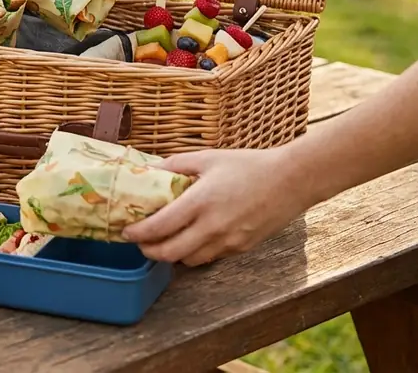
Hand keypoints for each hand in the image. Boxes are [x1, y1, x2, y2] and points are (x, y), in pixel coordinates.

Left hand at [122, 149, 314, 266]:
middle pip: (169, 252)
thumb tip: (150, 169)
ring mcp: (228, 241)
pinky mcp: (241, 248)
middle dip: (149, 250)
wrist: (292, 180)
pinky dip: (193, 254)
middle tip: (139, 242)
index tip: (125, 230)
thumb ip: (176, 164)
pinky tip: (189, 240)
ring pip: (188, 260)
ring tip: (162, 241)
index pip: (159, 227)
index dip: (137, 233)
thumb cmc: (249, 165)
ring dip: (171, 255)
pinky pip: (209, 258)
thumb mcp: (208, 157)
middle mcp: (212, 226)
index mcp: (200, 201)